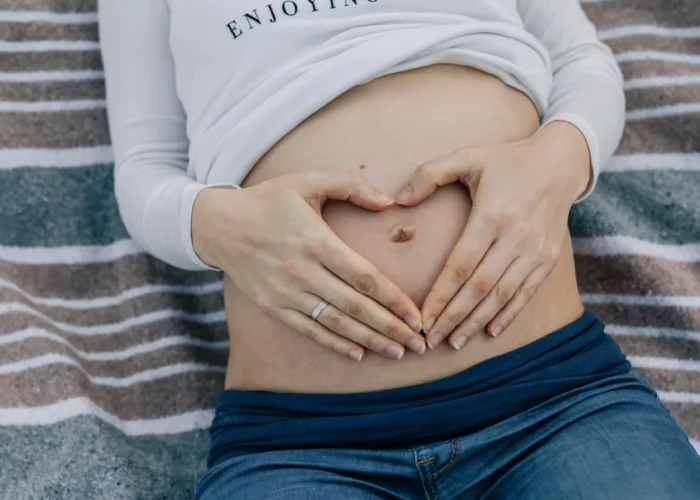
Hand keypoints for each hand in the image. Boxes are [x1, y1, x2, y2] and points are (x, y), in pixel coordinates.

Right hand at [191, 171, 425, 360]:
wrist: (220, 225)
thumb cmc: (269, 201)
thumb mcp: (308, 181)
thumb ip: (351, 185)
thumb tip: (389, 201)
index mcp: (316, 241)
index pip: (364, 277)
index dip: (394, 299)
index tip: (417, 315)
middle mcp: (302, 271)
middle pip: (355, 306)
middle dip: (390, 327)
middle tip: (417, 344)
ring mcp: (286, 292)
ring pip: (335, 322)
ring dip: (368, 340)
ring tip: (397, 353)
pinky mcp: (272, 306)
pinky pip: (308, 330)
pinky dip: (334, 343)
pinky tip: (357, 354)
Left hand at [395, 121, 591, 349]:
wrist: (560, 164)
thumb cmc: (506, 161)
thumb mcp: (467, 156)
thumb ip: (429, 173)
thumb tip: (399, 200)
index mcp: (492, 216)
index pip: (461, 266)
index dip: (440, 296)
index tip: (422, 318)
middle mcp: (515, 238)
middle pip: (479, 288)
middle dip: (453, 317)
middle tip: (430, 340)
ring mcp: (535, 251)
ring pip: (502, 296)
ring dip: (476, 322)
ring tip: (453, 342)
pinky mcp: (548, 258)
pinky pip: (526, 293)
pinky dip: (508, 315)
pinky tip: (490, 332)